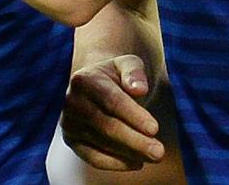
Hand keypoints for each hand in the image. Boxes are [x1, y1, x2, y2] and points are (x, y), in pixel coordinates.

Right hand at [61, 54, 164, 170]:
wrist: (97, 86)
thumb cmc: (117, 76)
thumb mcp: (128, 64)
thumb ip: (134, 72)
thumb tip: (139, 89)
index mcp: (84, 80)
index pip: (112, 100)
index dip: (134, 116)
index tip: (155, 129)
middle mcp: (72, 102)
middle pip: (106, 126)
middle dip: (135, 140)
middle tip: (159, 152)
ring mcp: (69, 123)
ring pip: (102, 143)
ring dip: (129, 152)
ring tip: (154, 156)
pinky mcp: (71, 140)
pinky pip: (93, 157)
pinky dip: (115, 163)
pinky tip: (136, 163)